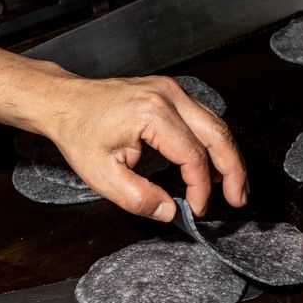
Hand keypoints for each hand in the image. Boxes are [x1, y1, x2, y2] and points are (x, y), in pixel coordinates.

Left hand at [38, 75, 247, 220]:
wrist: (65, 103)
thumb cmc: (79, 134)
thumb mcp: (101, 175)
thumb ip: (138, 198)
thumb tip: (170, 212)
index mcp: (152, 114)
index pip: (193, 156)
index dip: (200, 188)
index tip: (195, 209)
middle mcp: (168, 96)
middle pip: (218, 135)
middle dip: (233, 171)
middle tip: (238, 199)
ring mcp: (171, 90)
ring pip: (216, 124)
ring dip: (228, 157)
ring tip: (233, 186)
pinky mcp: (171, 93)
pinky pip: (204, 119)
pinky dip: (215, 144)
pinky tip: (214, 166)